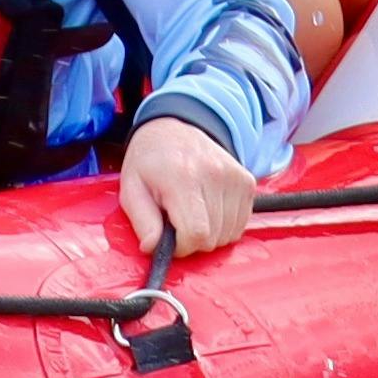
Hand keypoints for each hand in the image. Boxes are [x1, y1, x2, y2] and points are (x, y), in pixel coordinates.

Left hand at [116, 113, 254, 258]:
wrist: (172, 130)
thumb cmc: (150, 162)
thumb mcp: (131, 189)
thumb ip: (142, 222)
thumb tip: (152, 248)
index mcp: (183, 176)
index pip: (196, 233)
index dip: (181, 247)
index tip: (169, 237)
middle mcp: (214, 173)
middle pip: (213, 237)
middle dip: (193, 240)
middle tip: (178, 222)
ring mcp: (234, 176)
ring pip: (229, 234)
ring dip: (210, 234)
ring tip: (192, 213)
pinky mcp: (246, 181)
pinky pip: (241, 224)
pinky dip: (225, 226)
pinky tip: (208, 211)